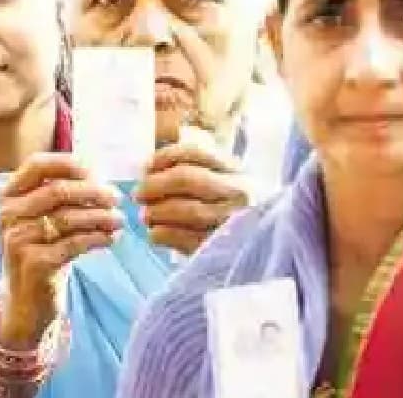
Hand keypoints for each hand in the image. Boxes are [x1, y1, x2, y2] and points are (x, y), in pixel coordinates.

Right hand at [0, 154, 122, 347]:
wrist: (24, 304)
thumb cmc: (40, 254)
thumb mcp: (38, 221)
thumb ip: (57, 197)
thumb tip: (97, 173)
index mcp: (7, 198)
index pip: (36, 165)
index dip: (69, 164)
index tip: (97, 173)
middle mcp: (7, 215)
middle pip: (58, 190)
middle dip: (93, 191)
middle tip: (117, 198)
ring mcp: (17, 239)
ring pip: (69, 218)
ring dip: (101, 216)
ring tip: (120, 220)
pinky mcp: (34, 263)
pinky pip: (75, 243)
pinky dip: (98, 238)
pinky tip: (112, 238)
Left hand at [135, 135, 248, 254]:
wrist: (264, 247)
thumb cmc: (227, 208)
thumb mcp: (219, 181)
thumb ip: (189, 168)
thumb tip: (147, 169)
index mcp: (234, 170)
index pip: (194, 152)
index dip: (163, 157)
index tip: (145, 167)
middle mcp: (238, 192)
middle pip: (186, 179)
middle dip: (154, 185)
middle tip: (138, 195)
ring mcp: (234, 220)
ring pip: (188, 210)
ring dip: (157, 212)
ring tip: (145, 216)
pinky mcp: (224, 248)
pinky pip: (187, 239)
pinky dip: (163, 234)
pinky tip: (155, 234)